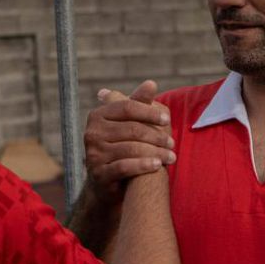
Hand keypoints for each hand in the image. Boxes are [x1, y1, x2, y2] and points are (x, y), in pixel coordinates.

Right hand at [84, 79, 174, 198]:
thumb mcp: (129, 122)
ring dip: (156, 152)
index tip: (167, 119)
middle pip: (131, 129)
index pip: (127, 107)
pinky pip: (124, 167)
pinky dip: (143, 165)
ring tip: (171, 157)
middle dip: (156, 136)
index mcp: (98, 115)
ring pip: (131, 149)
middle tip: (173, 143)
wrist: (107, 180)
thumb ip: (139, 103)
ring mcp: (93, 154)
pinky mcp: (98, 174)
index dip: (149, 112)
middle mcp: (92, 133)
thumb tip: (151, 83)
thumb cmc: (122, 144)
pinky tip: (158, 165)